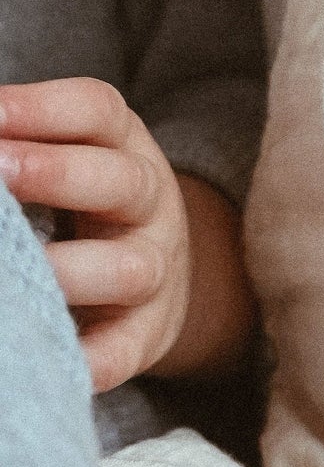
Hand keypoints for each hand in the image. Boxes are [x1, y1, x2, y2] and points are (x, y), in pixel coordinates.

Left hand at [0, 78, 192, 392]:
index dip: (44, 109)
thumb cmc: (89, 203)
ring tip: (21, 268)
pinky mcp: (145, 333)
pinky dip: (90, 357)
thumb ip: (19, 143)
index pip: (98, 112)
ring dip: (70, 268)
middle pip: (122, 182)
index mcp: (123, 147)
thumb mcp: (70, 155)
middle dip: (56, 174)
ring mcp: (154, 270)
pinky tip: (50, 354)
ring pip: (129, 269)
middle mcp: (149, 205)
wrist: (160, 274)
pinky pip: (122, 350)